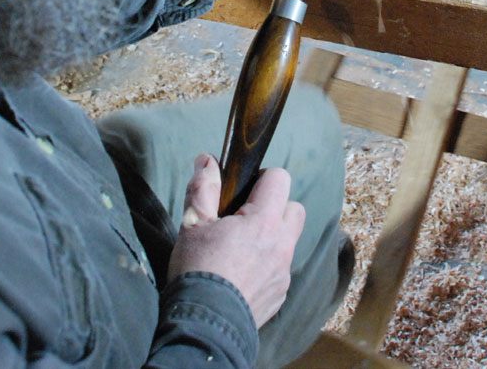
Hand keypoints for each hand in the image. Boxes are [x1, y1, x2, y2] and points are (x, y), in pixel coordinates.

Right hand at [168, 154, 304, 327]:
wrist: (204, 326)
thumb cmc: (198, 271)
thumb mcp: (193, 224)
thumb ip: (202, 187)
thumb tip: (207, 160)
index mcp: (264, 221)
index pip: (280, 178)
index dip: (262, 179)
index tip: (243, 191)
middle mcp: (282, 244)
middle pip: (294, 208)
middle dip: (274, 206)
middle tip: (246, 217)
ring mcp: (284, 271)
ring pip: (290, 238)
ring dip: (273, 235)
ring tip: (244, 246)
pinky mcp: (281, 293)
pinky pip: (282, 266)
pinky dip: (269, 263)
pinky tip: (244, 272)